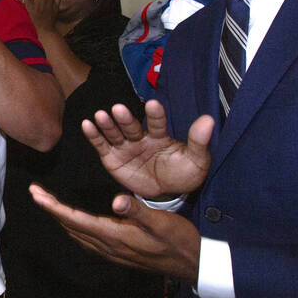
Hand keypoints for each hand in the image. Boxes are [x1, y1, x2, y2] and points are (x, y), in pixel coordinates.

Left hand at [30, 183, 200, 281]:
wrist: (193, 265)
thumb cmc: (179, 240)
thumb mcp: (162, 222)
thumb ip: (137, 211)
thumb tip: (115, 200)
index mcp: (115, 236)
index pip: (75, 220)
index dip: (54, 206)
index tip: (36, 194)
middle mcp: (108, 246)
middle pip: (71, 227)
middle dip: (51, 209)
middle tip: (35, 192)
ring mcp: (112, 252)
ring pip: (77, 234)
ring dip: (60, 218)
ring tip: (48, 202)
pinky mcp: (118, 253)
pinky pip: (87, 240)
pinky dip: (74, 227)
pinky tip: (74, 222)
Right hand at [82, 100, 213, 197]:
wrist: (166, 193)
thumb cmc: (182, 174)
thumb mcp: (196, 160)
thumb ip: (199, 141)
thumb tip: (209, 119)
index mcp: (160, 136)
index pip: (157, 123)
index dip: (155, 115)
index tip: (152, 104)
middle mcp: (140, 137)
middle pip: (131, 126)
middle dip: (125, 118)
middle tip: (118, 109)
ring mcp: (125, 146)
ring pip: (115, 133)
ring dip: (107, 124)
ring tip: (100, 115)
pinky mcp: (111, 157)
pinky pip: (101, 145)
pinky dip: (94, 135)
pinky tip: (87, 125)